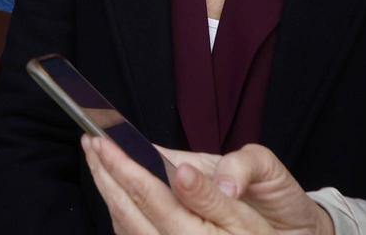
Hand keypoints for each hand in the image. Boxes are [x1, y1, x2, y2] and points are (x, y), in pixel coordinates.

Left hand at [82, 136, 333, 234]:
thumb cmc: (277, 222)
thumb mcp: (256, 199)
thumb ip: (219, 186)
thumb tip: (181, 173)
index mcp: (200, 234)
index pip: (148, 194)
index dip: (120, 166)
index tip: (100, 141)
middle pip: (128, 212)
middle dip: (105, 176)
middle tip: (88, 143)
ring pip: (126, 229)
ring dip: (108, 194)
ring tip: (96, 161)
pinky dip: (120, 217)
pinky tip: (115, 195)